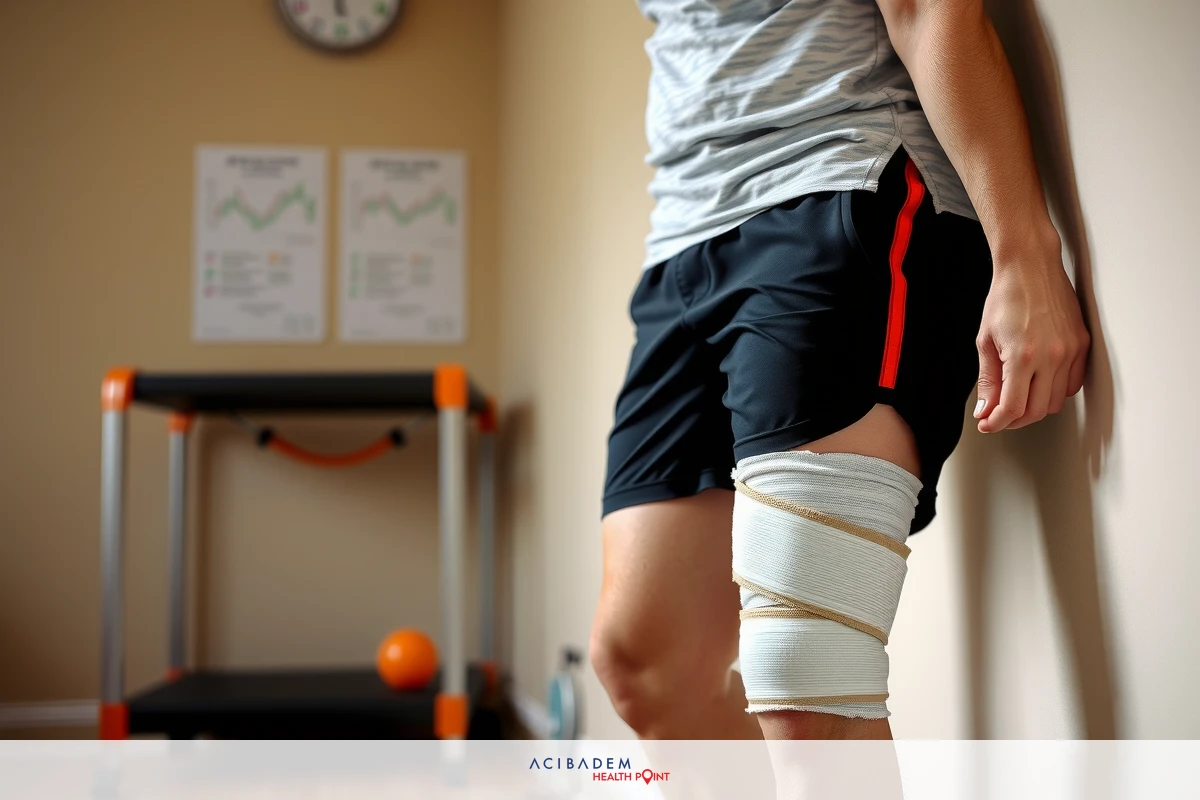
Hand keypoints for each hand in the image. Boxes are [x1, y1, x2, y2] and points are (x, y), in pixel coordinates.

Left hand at [973, 243, 1089, 432]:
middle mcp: (1052, 356)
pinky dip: (1055, 392)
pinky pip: (1072, 383)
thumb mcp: (985, 341)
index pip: (1013, 408)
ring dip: (1035, 408)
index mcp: (1023, 356)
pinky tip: (1038, 385)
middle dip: (1014, 420)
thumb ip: (987, 380)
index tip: (987, 424)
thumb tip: (986, 410)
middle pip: (1037, 411)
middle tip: (998, 415)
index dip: (997, 423)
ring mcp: (1071, 350)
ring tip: (1017, 399)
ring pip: (1057, 401)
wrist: (1030, 267)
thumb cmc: (1004, 298)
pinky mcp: (1082, 344)